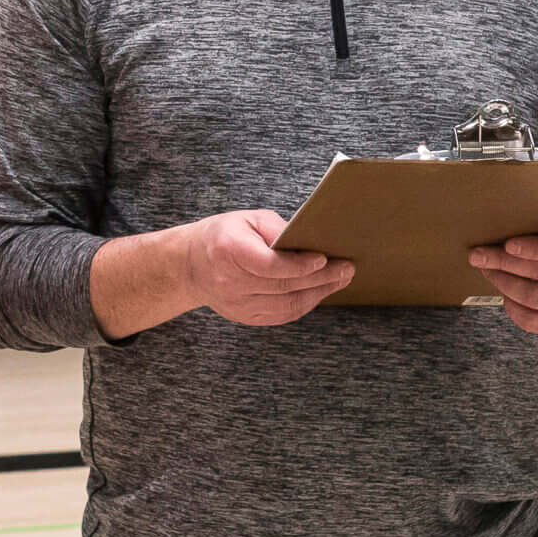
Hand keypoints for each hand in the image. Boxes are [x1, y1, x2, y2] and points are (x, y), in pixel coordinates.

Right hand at [185, 209, 347, 326]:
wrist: (191, 266)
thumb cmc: (224, 235)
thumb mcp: (248, 219)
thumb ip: (277, 230)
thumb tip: (310, 243)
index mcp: (229, 251)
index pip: (269, 265)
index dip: (299, 265)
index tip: (324, 259)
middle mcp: (231, 282)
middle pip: (283, 286)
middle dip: (321, 278)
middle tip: (346, 268)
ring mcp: (237, 305)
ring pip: (286, 306)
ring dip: (318, 294)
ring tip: (340, 280)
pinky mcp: (244, 317)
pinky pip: (281, 316)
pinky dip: (305, 305)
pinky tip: (320, 292)